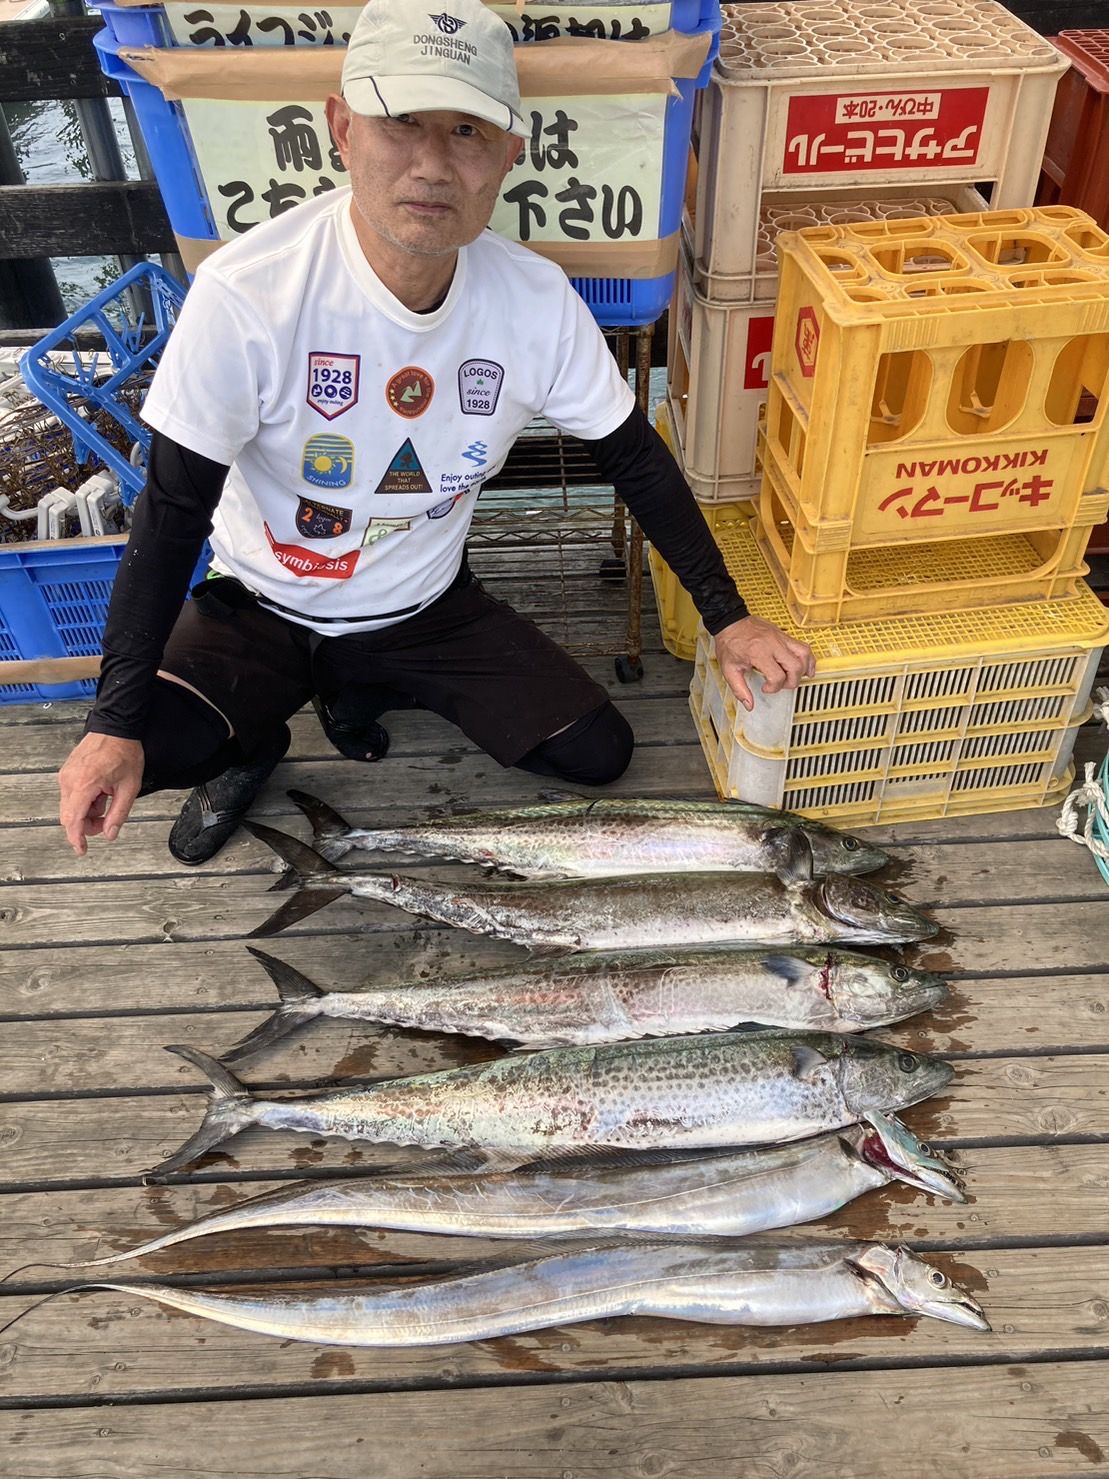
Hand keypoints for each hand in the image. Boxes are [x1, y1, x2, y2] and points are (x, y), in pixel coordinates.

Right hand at [58, 732, 144, 855]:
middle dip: (86, 825)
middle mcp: (69, 780)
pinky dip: (84, 801)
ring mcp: (66, 775)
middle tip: (106, 822)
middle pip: (69, 817)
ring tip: (107, 801)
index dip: (77, 839)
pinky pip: (71, 795)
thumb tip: (110, 833)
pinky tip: (100, 794)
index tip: (82, 850)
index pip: (73, 821)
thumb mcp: (130, 787)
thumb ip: (119, 813)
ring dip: (86, 813)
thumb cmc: (124, 751)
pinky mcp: (67, 772)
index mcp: (84, 785)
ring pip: (70, 807)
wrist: (117, 727)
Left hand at [714, 615, 814, 712]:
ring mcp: (781, 638)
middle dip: (791, 682)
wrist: (730, 622)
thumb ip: (739, 689)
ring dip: (803, 670)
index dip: (773, 688)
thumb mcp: (729, 669)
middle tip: (780, 684)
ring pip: (804, 655)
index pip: (778, 676)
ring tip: (795, 677)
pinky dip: (808, 658)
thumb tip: (749, 705)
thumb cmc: (729, 643)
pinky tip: (805, 667)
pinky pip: (803, 646)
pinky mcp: (784, 635)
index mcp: (759, 653)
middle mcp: (773, 645)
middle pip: (795, 667)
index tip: (765, 688)